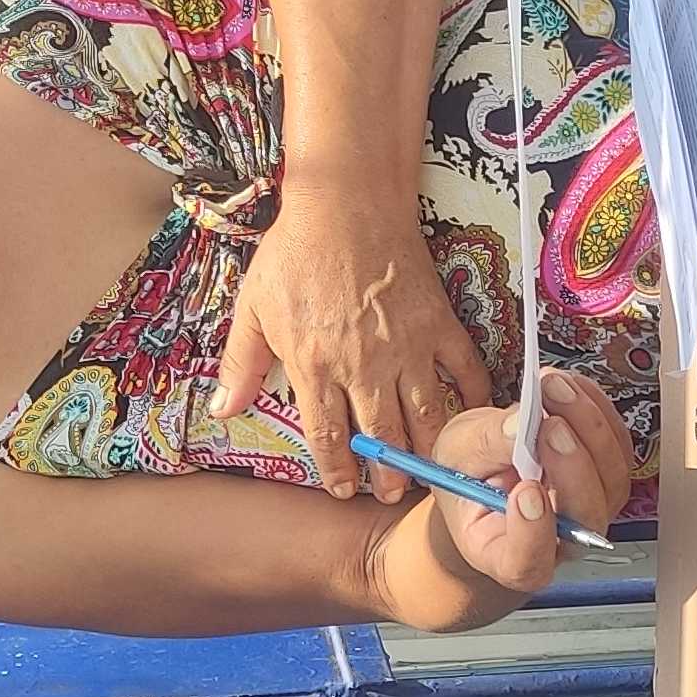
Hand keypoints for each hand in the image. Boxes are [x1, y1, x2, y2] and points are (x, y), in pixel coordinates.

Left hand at [211, 185, 488, 499]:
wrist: (346, 202)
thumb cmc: (295, 252)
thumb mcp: (253, 307)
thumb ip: (240, 364)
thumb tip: (222, 410)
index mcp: (315, 366)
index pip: (328, 437)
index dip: (337, 471)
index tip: (343, 490)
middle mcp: (364, 366)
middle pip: (380, 437)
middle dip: (387, 474)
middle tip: (392, 494)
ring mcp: (407, 347)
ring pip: (424, 417)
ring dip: (427, 453)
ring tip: (429, 475)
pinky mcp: (439, 324)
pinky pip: (464, 371)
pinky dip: (473, 399)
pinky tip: (473, 419)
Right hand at [423, 371, 637, 592]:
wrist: (487, 472)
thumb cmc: (469, 477)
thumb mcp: (455, 457)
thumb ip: (483, 447)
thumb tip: (520, 425)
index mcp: (506, 555)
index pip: (527, 562)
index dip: (531, 532)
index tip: (524, 492)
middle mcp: (558, 541)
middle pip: (583, 517)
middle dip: (572, 467)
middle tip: (547, 425)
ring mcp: (589, 509)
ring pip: (611, 479)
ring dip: (588, 427)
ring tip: (552, 389)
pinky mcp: (607, 475)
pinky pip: (618, 445)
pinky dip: (595, 409)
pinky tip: (566, 387)